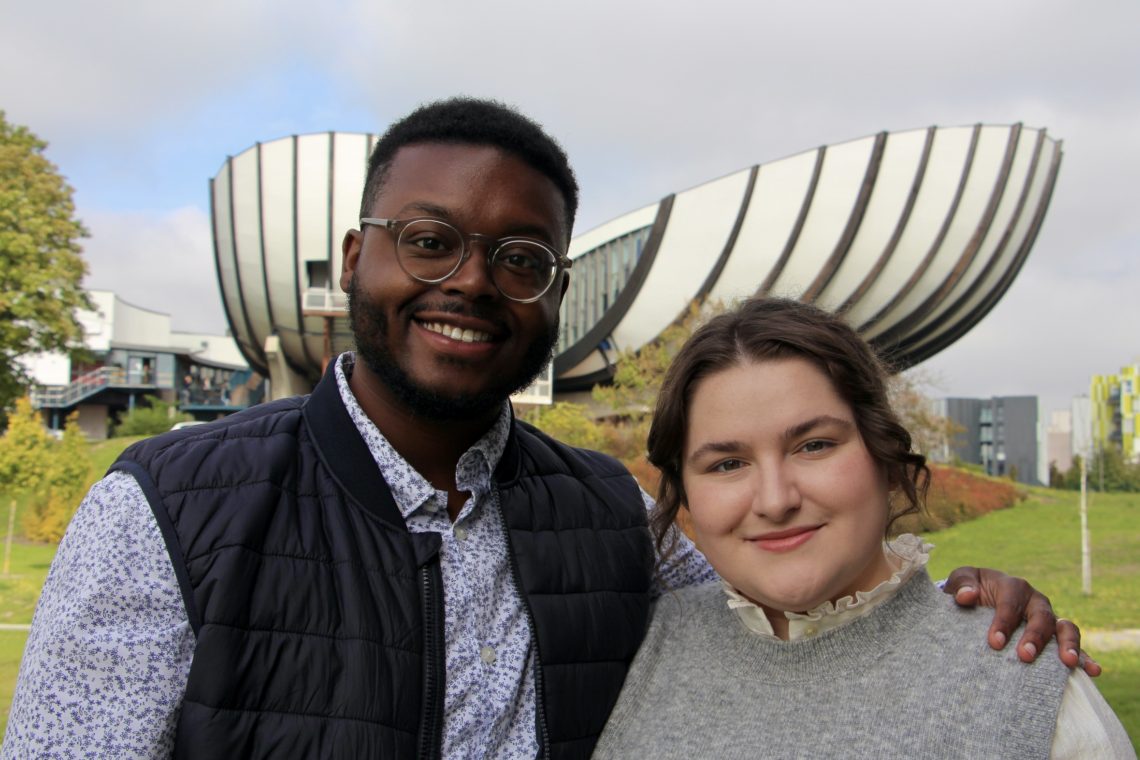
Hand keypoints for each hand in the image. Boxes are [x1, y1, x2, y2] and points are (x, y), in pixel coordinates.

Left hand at [942, 566, 1100, 676]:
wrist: (977, 600)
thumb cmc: (968, 590)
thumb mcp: (961, 581)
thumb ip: (962, 585)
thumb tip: (967, 596)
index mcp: (1013, 586)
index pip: (1011, 604)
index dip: (1003, 622)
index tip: (994, 643)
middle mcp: (1035, 601)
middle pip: (1041, 616)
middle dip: (1035, 636)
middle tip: (1024, 656)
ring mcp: (1049, 619)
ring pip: (1065, 628)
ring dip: (1067, 644)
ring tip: (1067, 663)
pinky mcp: (1055, 637)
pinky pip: (1074, 646)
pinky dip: (1085, 657)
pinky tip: (1092, 671)